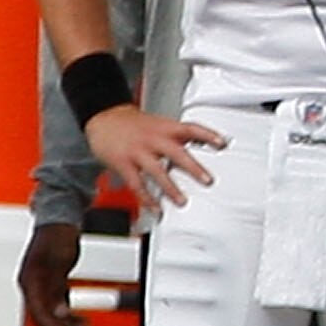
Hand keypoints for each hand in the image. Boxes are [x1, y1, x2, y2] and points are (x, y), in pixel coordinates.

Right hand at [17, 222, 86, 325]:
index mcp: (30, 282)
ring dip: (68, 324)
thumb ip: (56, 288)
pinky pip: (57, 305)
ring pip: (51, 313)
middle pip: (44, 317)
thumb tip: (58, 312)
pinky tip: (81, 319)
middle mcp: (32, 286)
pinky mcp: (50, 284)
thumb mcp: (59, 263)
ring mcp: (40, 285)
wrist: (60, 221)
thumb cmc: (58, 237)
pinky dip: (69, 314)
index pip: (40, 315)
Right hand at [82, 104, 221, 207]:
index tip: (222, 143)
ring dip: (170, 188)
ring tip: (182, 201)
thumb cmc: (134, 124)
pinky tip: (155, 207)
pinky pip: (136, 183)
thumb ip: (179, 136)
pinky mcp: (123, 163)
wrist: (104, 117)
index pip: (190, 128)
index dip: (207, 135)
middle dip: (193, 167)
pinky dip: (146, 198)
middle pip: (176, 152)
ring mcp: (138, 151)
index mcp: (166, 128)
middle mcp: (154, 139)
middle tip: (207, 180)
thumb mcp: (160, 124)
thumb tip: (202, 145)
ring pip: (157, 171)